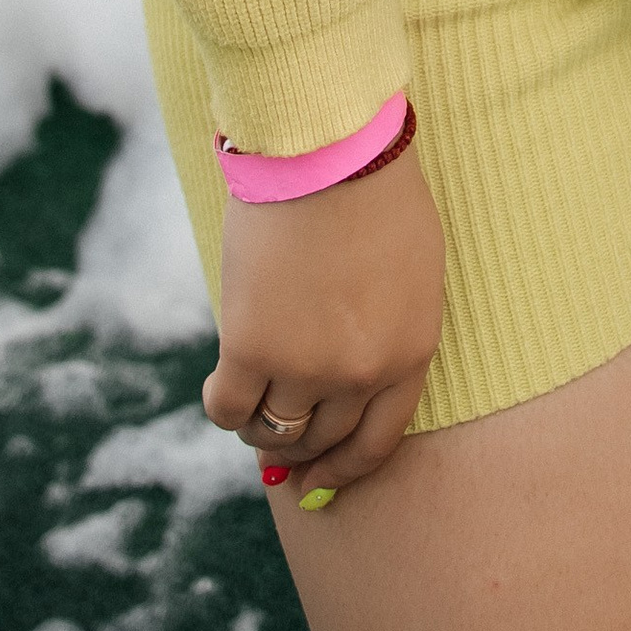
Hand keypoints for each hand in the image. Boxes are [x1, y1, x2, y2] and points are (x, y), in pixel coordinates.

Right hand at [202, 131, 446, 500]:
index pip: (378, 441)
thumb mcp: (410, 271)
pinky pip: (229, 408)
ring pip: (274, 429)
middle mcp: (362, 372)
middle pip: (322, 437)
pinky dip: (222, 407)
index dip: (344, 470)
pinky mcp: (251, 347)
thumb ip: (387, 332)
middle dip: (298, 450)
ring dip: (259, 427)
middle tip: (275, 449)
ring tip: (249, 406)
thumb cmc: (374, 194)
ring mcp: (306, 365)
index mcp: (411, 352)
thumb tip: (350, 388)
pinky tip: (220, 387)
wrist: (328, 148)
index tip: (319, 482)